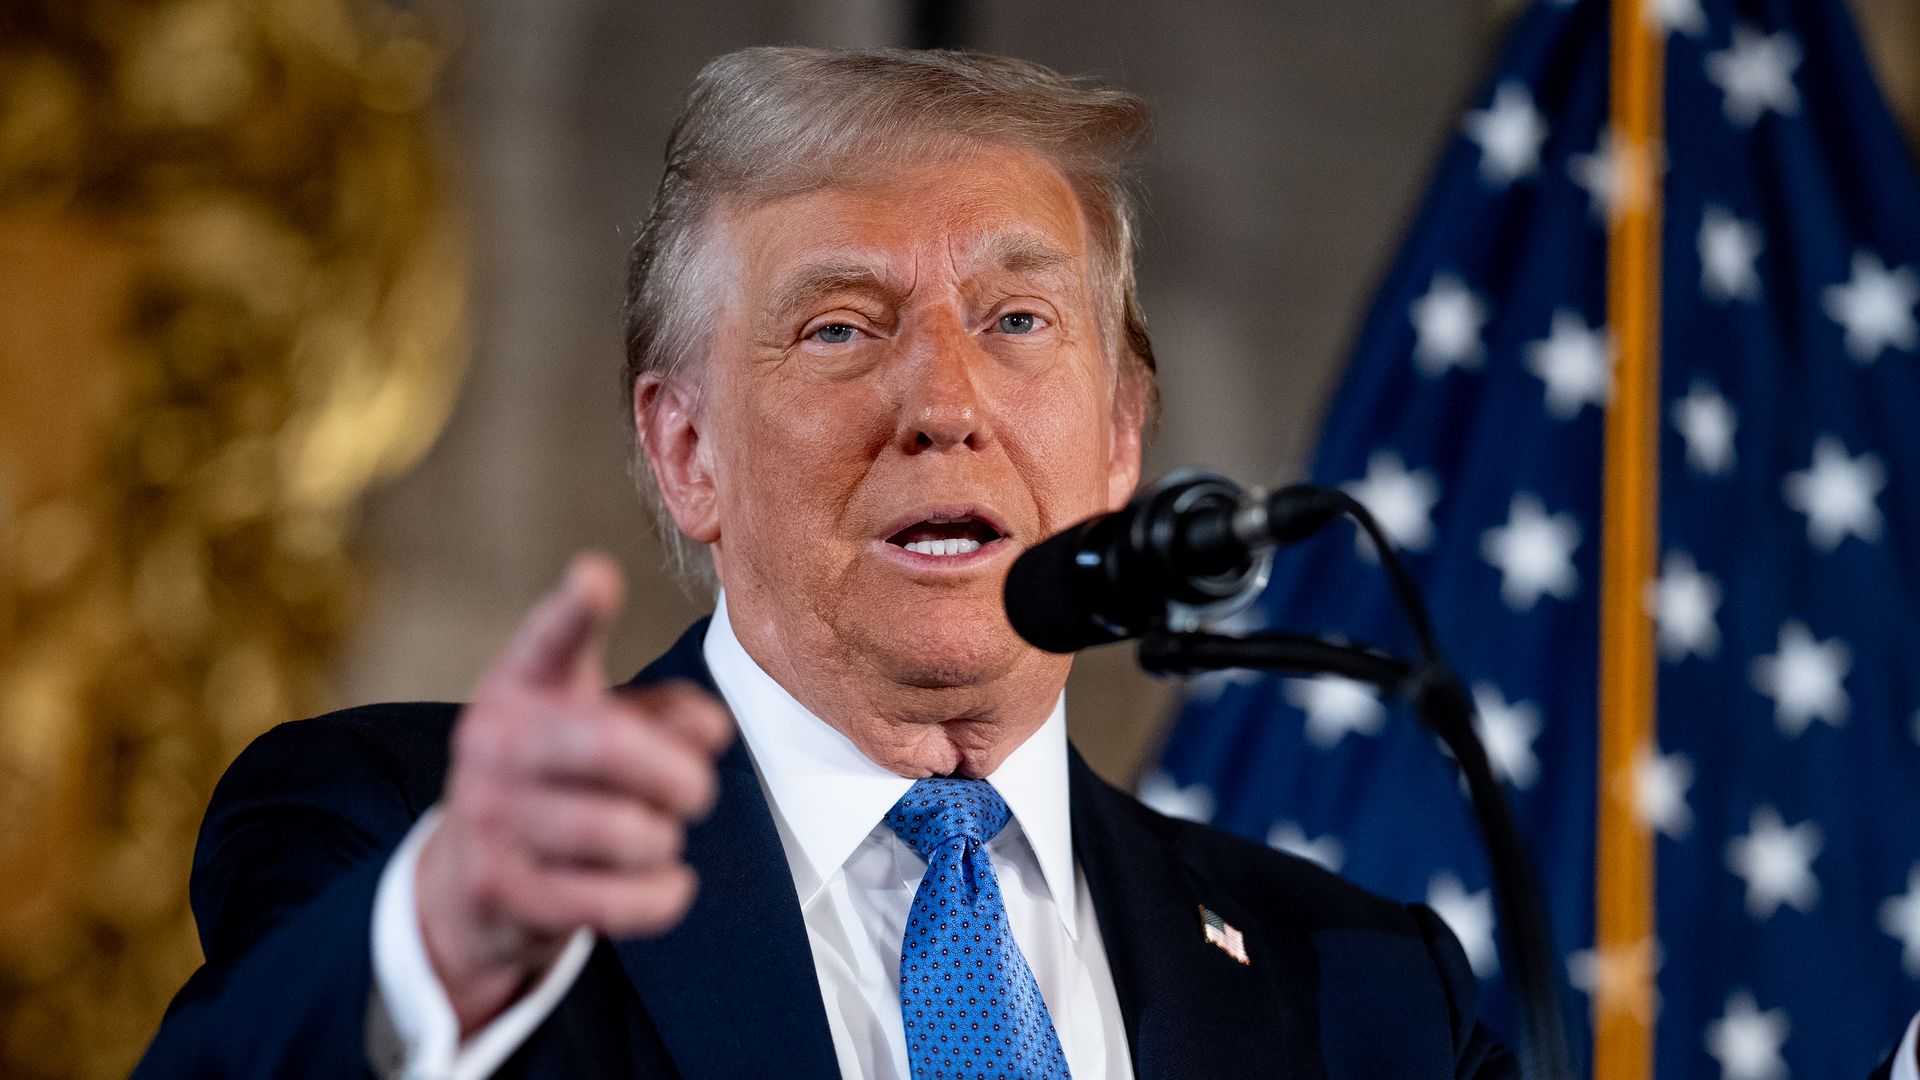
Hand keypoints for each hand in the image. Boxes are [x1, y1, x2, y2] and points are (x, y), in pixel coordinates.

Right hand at [413, 554, 731, 1034]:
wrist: (471, 884)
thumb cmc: (557, 783)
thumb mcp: (598, 727)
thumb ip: (661, 712)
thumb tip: (711, 729)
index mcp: (521, 685)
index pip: (549, 640)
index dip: (575, 610)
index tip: (597, 575)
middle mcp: (494, 743)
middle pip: (609, 744)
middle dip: (679, 773)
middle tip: (699, 790)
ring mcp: (490, 818)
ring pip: (621, 830)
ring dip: (663, 838)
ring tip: (656, 836)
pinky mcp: (503, 891)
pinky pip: (614, 899)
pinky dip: (662, 894)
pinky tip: (668, 883)